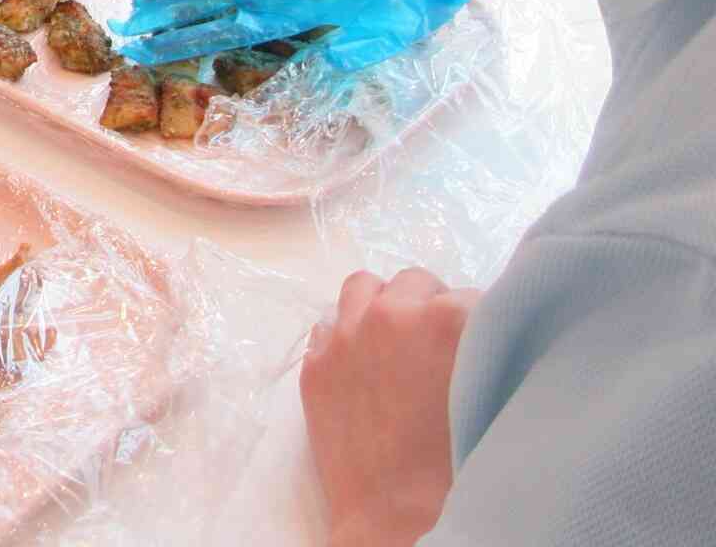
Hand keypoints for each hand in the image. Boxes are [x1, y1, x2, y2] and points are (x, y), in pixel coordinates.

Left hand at [302, 269, 479, 546]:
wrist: (400, 521)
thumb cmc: (459, 466)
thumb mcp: (490, 393)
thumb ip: (486, 349)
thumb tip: (486, 328)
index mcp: (446, 318)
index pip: (472, 297)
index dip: (480, 323)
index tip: (481, 344)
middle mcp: (391, 314)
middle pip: (416, 282)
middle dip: (431, 306)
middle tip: (441, 346)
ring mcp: (344, 336)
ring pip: (363, 287)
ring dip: (383, 305)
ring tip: (397, 340)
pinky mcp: (314, 365)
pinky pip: (327, 325)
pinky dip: (345, 335)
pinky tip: (362, 363)